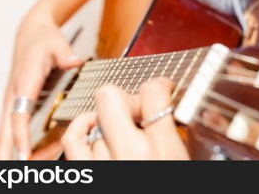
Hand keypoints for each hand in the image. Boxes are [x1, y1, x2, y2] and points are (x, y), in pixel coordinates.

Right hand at [0, 8, 82, 158]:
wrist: (30, 32)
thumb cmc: (43, 39)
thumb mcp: (56, 42)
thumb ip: (65, 53)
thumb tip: (73, 61)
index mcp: (24, 81)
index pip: (19, 113)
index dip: (20, 134)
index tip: (22, 152)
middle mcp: (14, 94)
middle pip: (6, 130)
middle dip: (8, 152)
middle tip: (15, 171)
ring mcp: (13, 100)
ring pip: (7, 133)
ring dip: (14, 152)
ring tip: (29, 168)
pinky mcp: (16, 104)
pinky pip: (16, 129)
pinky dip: (21, 144)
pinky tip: (35, 156)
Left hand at [61, 78, 188, 159]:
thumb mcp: (184, 161)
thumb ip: (181, 137)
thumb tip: (186, 115)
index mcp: (163, 150)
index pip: (153, 92)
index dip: (159, 85)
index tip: (162, 89)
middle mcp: (129, 153)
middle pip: (111, 96)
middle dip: (125, 98)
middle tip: (138, 110)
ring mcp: (102, 164)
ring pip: (95, 119)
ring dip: (109, 123)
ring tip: (123, 132)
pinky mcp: (85, 173)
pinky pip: (72, 138)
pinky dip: (81, 127)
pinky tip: (93, 129)